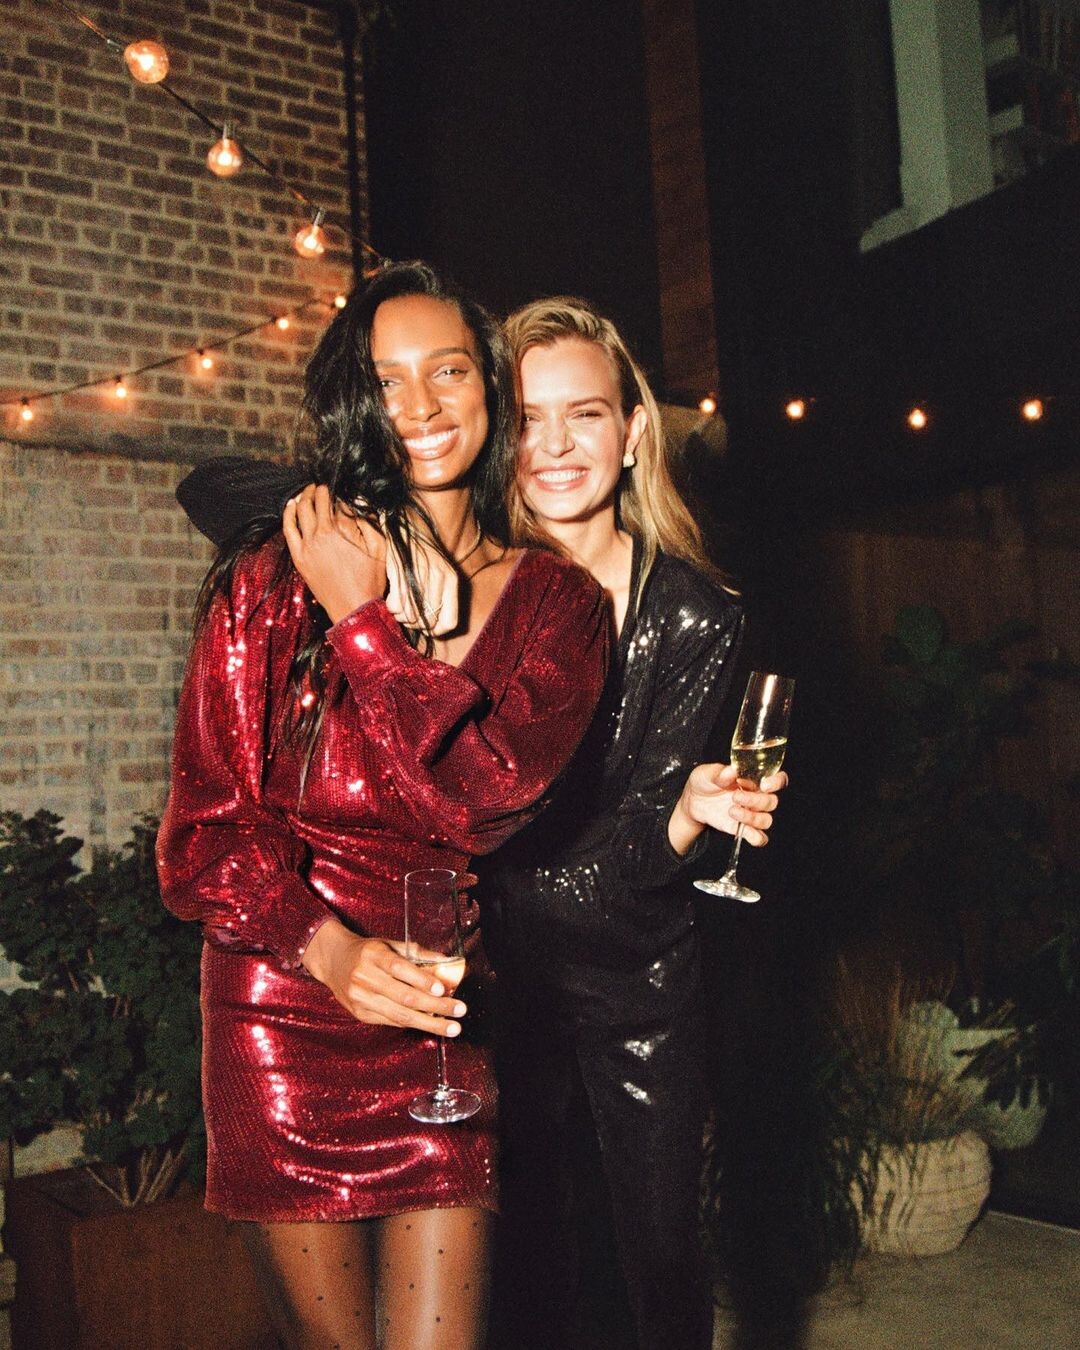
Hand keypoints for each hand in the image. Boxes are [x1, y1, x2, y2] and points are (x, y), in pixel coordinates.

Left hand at [282, 484, 385, 623]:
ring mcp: (306, 546)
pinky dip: (288, 514)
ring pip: (298, 511)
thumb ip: (368, 522)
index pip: (333, 499)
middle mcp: (320, 534)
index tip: (336, 488)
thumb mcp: (379, 548)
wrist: (353, 608)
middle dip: (316, 489)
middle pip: (313, 501)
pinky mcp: (299, 557)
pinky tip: (291, 507)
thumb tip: (359, 503)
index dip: (334, 490)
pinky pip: (288, 529)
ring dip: (302, 498)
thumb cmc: (370, 581)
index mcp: (341, 529)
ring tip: (306, 493)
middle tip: (319, 486)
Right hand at [301, 918, 465, 1036]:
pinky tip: (431, 1024)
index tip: (444, 989)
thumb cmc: (368, 951)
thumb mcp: (389, 944)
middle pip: (404, 996)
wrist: (333, 961)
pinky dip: (413, 1023)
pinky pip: (392, 1021)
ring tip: (452, 1027)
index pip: (400, 969)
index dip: (423, 980)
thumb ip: (417, 953)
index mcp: (373, 956)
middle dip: (436, 1006)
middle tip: (459, 1011)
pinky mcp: (361, 1014)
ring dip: (430, 1022)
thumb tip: (446, 963)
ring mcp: (361, 999)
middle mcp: (364, 978)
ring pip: (400, 1015)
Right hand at [385, 525, 460, 636]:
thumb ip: (442, 596)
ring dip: (402, 616)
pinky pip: (396, 605)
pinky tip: (393, 600)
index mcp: (451, 581)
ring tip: (400, 608)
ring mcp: (418, 575)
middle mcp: (438, 579)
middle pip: (427, 622)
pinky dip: (392, 608)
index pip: (449, 621)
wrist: (411, 525)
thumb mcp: (443, 572)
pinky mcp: (400, 572)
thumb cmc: (427, 554)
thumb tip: (433, 627)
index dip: (437, 631)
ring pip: (410, 616)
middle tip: (410, 617)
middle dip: (416, 625)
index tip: (428, 629)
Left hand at [668, 763, 787, 855]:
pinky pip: (760, 838)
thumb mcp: (706, 773)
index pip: (778, 780)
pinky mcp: (744, 828)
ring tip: (731, 811)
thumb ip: (719, 773)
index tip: (764, 784)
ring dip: (751, 817)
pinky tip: (742, 829)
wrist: (692, 801)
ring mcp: (752, 814)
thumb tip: (730, 771)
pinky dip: (755, 837)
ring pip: (766, 820)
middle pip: (771, 801)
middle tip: (735, 797)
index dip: (777, 782)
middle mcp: (757, 797)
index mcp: (754, 779)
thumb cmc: (704, 782)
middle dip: (755, 800)